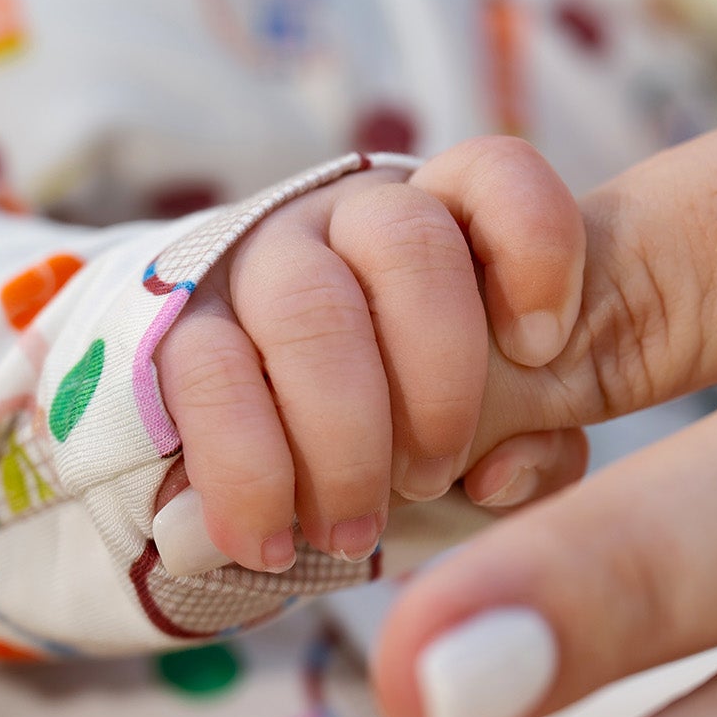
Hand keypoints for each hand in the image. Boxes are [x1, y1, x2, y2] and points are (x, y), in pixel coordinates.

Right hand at [154, 141, 589, 574]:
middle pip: (405, 240)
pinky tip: (273, 541)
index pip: (494, 174)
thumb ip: (534, 453)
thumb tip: (498, 475)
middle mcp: (347, 220)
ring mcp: (255, 263)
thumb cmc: (403, 432)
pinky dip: (250, 475)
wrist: (260, 459)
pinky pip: (208, 374)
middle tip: (432, 476)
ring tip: (354, 529)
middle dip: (436, 378)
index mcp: (444, 224)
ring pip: (308, 308)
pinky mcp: (175, 327)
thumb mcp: (490, 442)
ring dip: (343, 439)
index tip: (541, 349)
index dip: (533, 247)